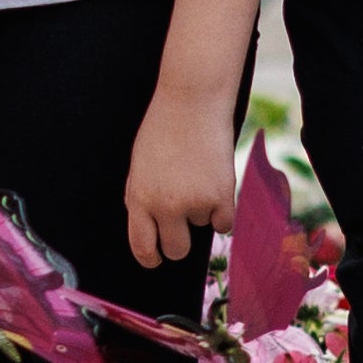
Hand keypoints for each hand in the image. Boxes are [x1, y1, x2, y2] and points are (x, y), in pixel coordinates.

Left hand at [121, 94, 230, 270]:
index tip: (157, 259)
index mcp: (138, 199)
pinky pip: (224, 224)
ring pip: (202, 228)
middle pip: (176, 250)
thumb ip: (144, 201)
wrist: (192, 103)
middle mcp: (164, 206)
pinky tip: (216, 183)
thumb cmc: (163, 130)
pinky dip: (223, 210)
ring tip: (198, 175)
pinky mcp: (221, 197)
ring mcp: (194, 203)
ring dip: (202, 210)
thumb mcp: (140, 168)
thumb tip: (155, 232)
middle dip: (179, 244)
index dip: (151, 258)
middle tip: (184, 226)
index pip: (142, 247)